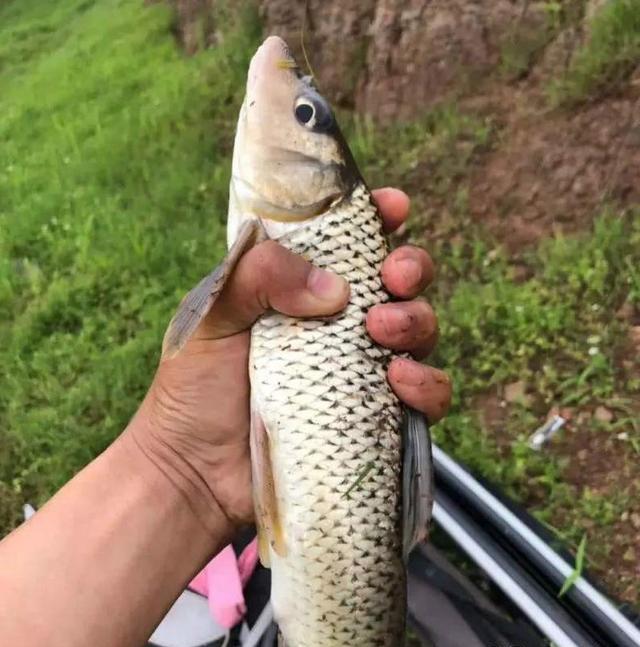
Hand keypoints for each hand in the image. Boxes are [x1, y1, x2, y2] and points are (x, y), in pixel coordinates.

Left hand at [127, 188, 450, 540]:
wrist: (193, 473)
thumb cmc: (192, 391)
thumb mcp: (211, 315)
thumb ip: (258, 275)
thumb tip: (334, 287)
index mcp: (298, 289)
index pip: (348, 242)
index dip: (379, 218)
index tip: (394, 209)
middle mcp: (336, 324)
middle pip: (399, 282)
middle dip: (411, 268)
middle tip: (393, 278)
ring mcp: (357, 370)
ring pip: (419, 331)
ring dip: (417, 322)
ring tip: (382, 333)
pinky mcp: (373, 416)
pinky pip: (424, 395)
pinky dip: (427, 384)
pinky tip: (400, 382)